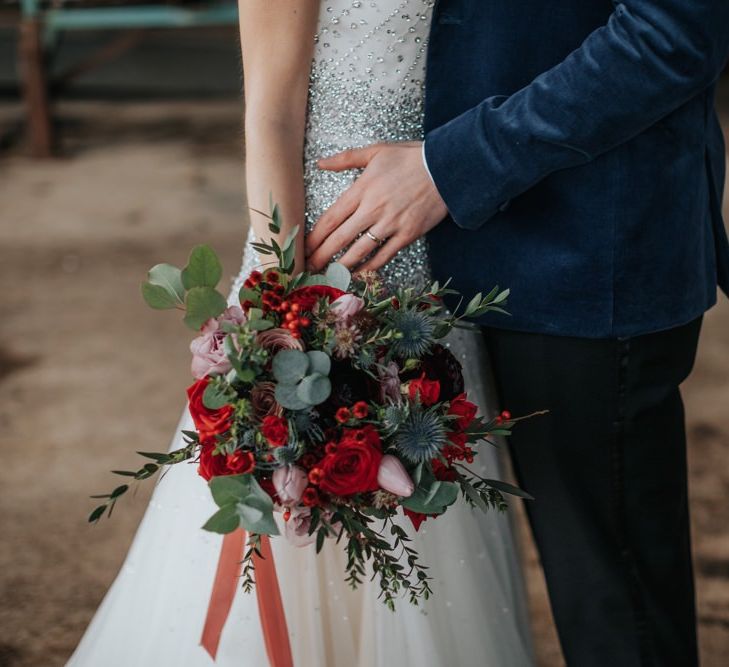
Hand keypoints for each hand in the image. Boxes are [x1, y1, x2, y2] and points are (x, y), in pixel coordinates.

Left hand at [305, 141, 447, 271]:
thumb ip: (346, 158)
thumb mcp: (376, 151)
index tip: (303, 247)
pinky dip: (370, 267)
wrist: (447, 167)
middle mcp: (372, 209)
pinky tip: (359, 273)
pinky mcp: (407, 234)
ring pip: (359, 250)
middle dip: (321, 256)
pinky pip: (384, 255)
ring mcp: (390, 224)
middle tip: (309, 268)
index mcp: (361, 189)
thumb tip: (321, 163)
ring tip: (329, 275)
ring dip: (341, 265)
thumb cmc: (411, 157)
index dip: (314, 236)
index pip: (330, 218)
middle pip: (339, 238)